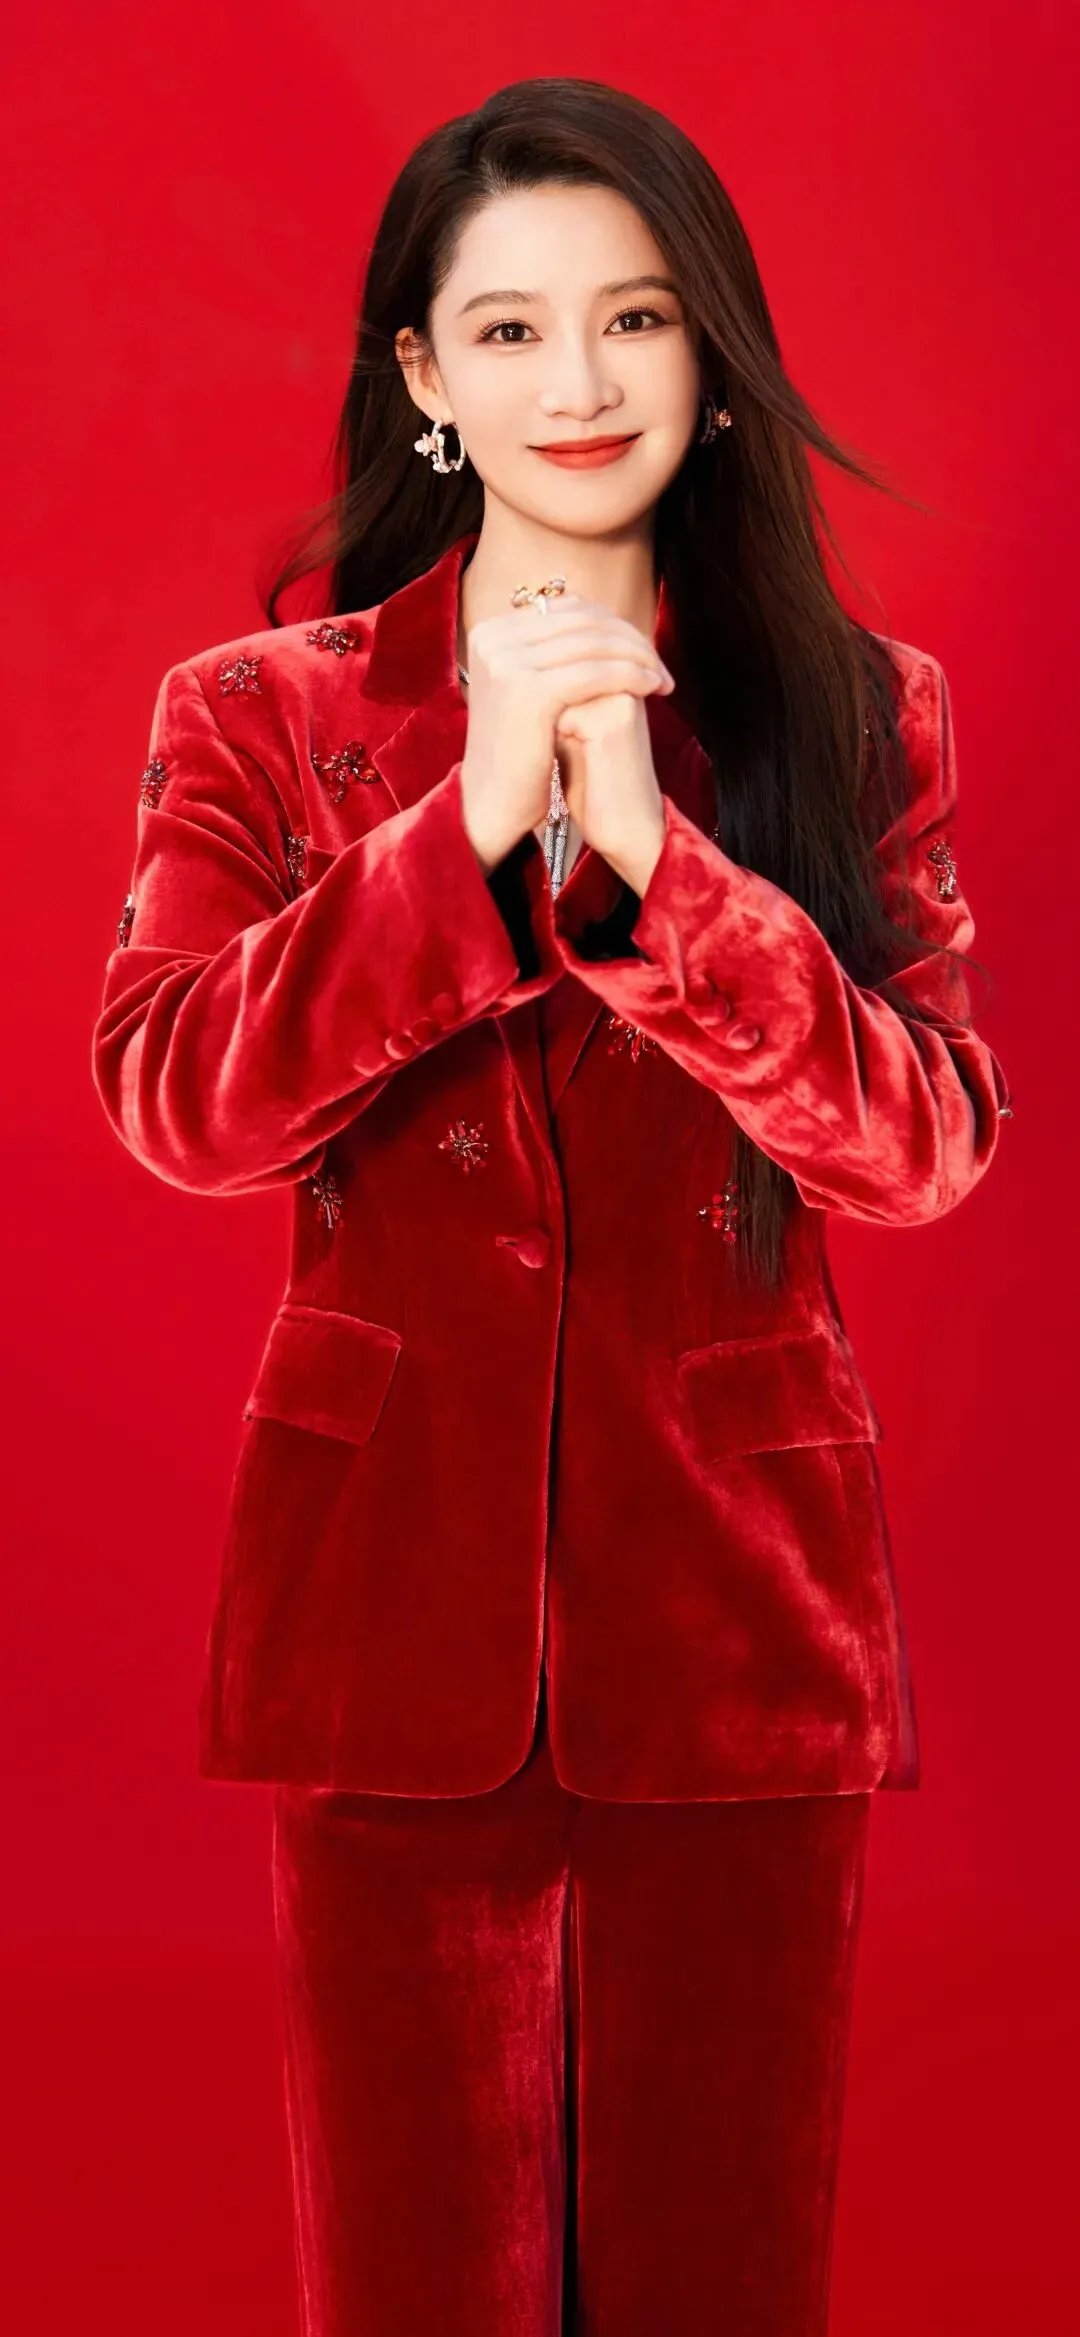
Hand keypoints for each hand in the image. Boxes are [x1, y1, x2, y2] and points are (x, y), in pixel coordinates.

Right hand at [458, 588, 672, 872]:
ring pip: (594, 644)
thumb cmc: (519, 754)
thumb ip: (554, 652)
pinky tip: (653, 689)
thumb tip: (599, 619)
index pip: (569, 610)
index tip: (642, 651)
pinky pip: (596, 672)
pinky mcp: (529, 690)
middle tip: (660, 665)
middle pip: (583, 621)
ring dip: (638, 658)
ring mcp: (508, 662)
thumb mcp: (529, 690)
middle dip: (630, 641)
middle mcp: (494, 638)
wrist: (492, 805)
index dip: (613, 626)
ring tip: (662, 679)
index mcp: (492, 632)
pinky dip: (631, 676)